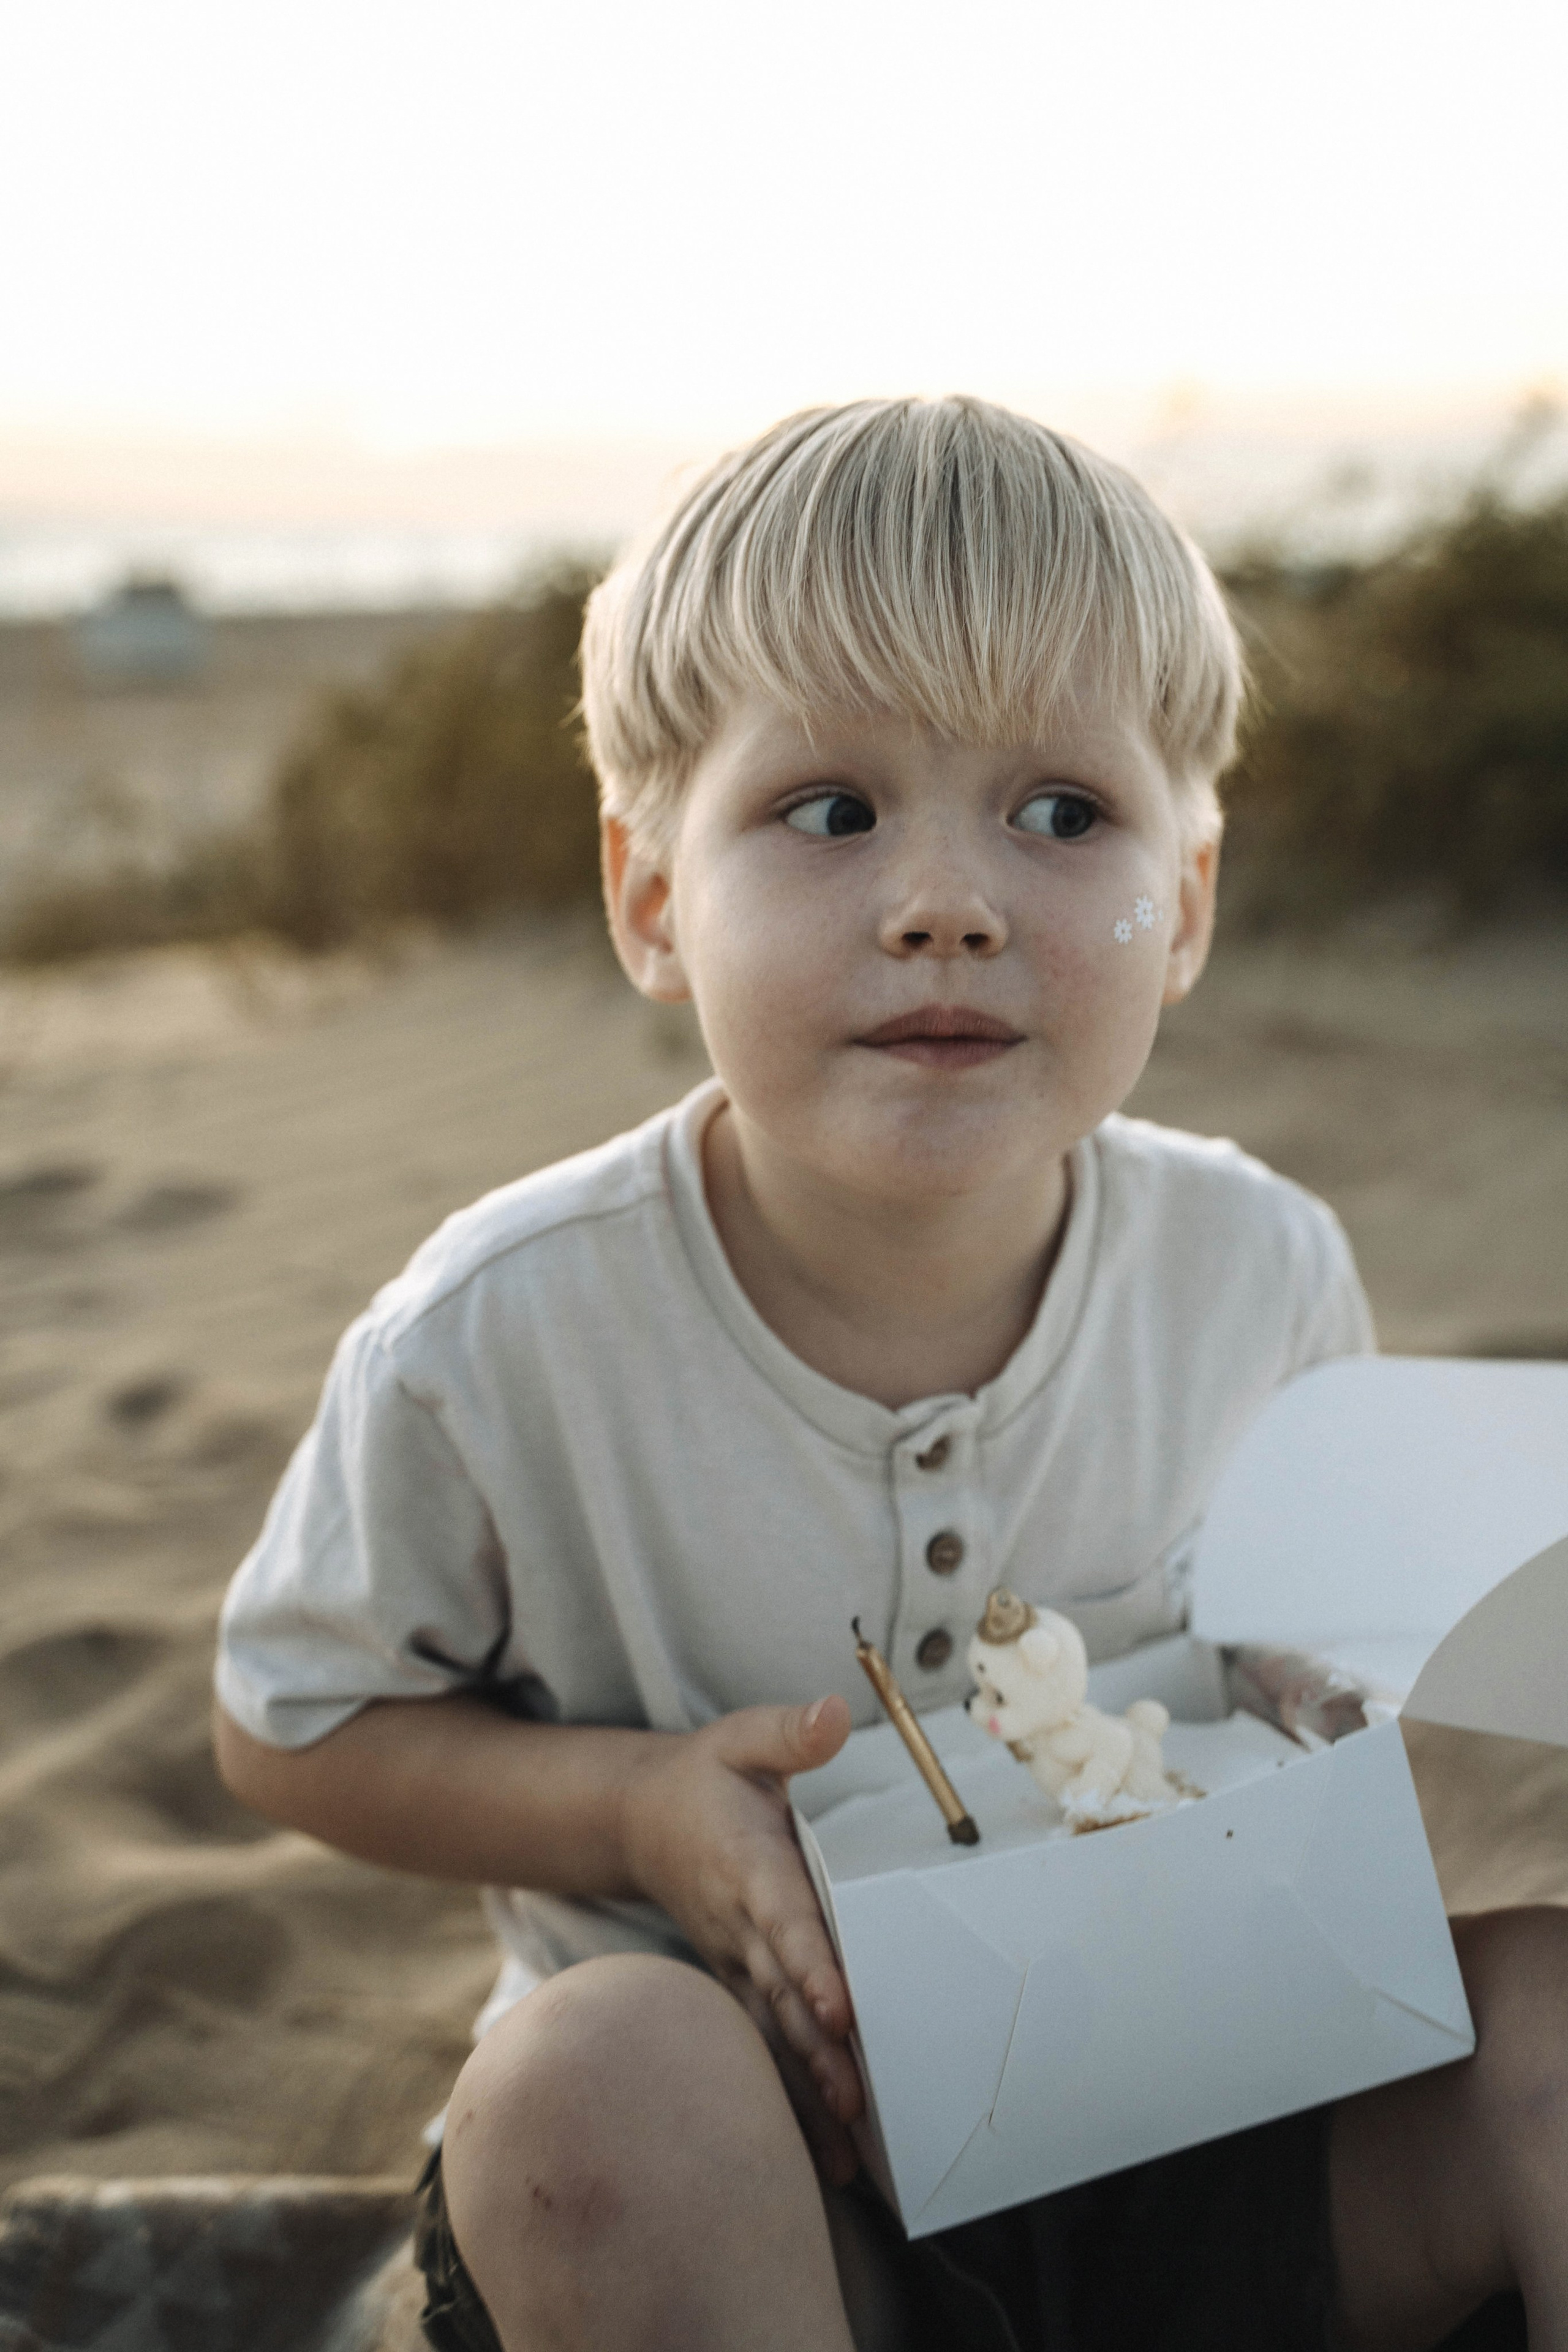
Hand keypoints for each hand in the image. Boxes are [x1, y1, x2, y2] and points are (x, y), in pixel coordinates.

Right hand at [620, 1695, 861, 2183]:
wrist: (639, 1819)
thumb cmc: (706, 1777)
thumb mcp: (741, 1739)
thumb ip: (788, 1732)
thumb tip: (833, 1713)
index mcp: (748, 1867)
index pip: (785, 1919)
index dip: (809, 1962)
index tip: (837, 2004)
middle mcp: (740, 1927)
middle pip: (782, 1995)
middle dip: (818, 2051)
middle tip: (856, 2105)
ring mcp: (735, 1963)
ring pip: (775, 2035)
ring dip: (808, 2091)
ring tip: (849, 2156)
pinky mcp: (739, 1984)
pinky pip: (767, 2047)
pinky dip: (792, 2098)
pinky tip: (828, 2154)